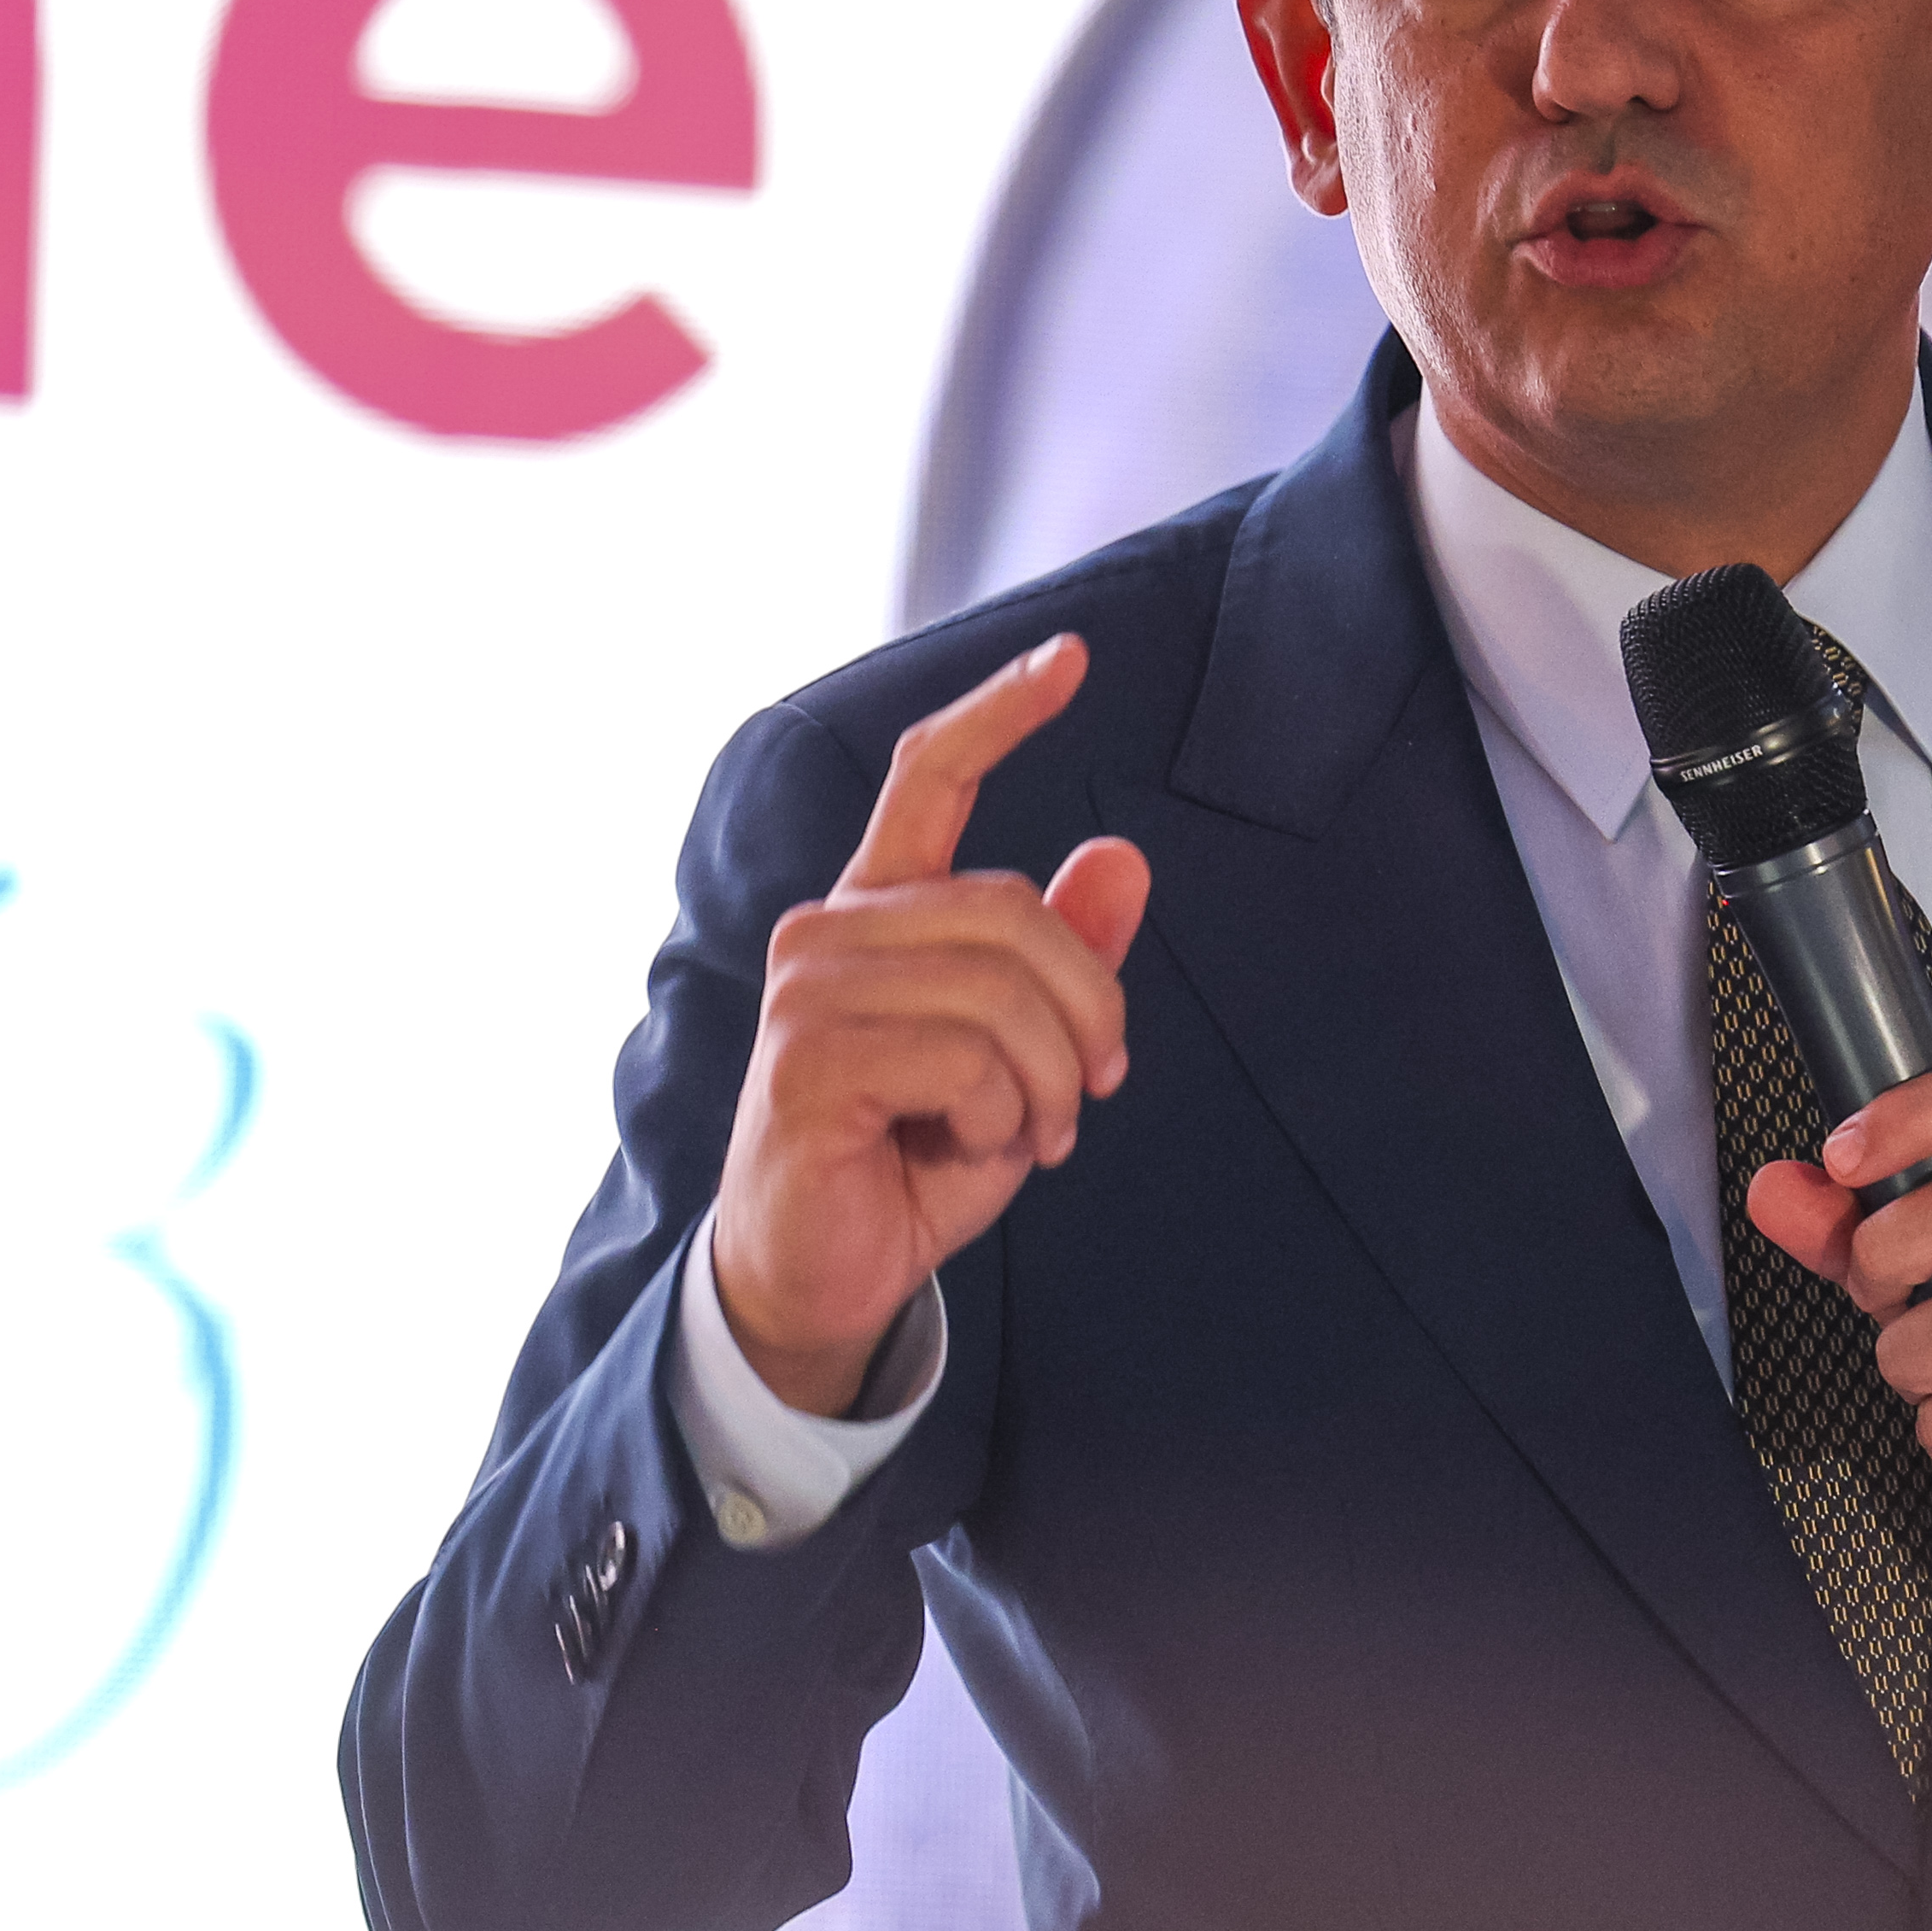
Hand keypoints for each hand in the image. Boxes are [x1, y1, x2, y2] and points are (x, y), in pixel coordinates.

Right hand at [710, 636, 1152, 1414]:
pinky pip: (966, 1059)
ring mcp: (808, 989)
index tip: (1074, 656)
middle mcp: (829, 930)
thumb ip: (1066, 961)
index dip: (1002, 710)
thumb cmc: (914, 1154)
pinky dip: (1002, 1118)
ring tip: (1029, 1137)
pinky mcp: (808, 1059)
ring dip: (1047, 1083)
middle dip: (1087, 1008)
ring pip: (999, 990)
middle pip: (1011, 909)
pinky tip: (969, 1151)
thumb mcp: (1019, 1056)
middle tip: (1091, 1093)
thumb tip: (1123, 857)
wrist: (826, 1274)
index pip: (930, 776)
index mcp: (878, 910)